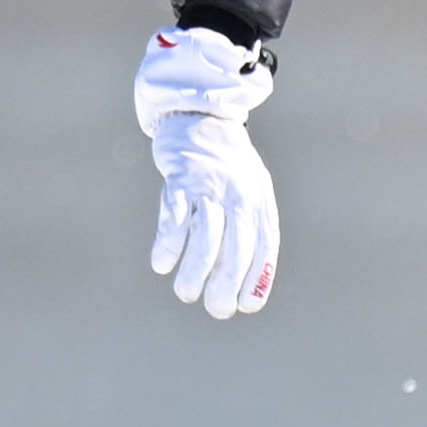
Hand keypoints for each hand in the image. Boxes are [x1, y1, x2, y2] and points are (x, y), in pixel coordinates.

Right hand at [132, 26, 280, 317]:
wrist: (201, 117)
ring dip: (196, 271)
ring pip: (206, 237)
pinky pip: (175, 215)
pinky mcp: (181, 178)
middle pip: (237, 247)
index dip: (256, 279)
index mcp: (259, 201)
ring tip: (185, 293)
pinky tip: (161, 264)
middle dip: (226, 284)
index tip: (245, 306)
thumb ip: (247, 229)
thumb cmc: (226, 166)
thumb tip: (238, 282)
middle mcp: (239, 195)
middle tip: (215, 309)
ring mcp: (210, 186)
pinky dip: (168, 243)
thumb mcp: (250, 191)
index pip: (264, 247)